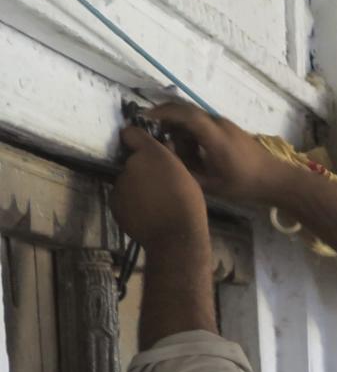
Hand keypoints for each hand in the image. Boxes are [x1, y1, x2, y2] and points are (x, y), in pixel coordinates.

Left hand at [110, 127, 208, 251]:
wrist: (175, 237)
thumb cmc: (188, 204)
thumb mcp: (187, 176)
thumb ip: (171, 159)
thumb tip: (165, 147)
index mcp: (150, 154)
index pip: (131, 133)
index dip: (136, 139)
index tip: (143, 147)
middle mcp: (129, 165)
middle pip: (129, 161)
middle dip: (140, 169)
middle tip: (158, 184)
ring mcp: (118, 184)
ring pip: (125, 180)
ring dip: (135, 187)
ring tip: (154, 203)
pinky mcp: (114, 202)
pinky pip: (122, 198)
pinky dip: (130, 203)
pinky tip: (146, 213)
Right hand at [148, 101, 289, 205]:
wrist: (277, 180)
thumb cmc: (246, 185)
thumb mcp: (213, 185)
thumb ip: (187, 172)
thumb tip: (165, 159)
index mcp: (216, 137)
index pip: (186, 114)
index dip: (163, 112)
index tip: (145, 117)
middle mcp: (220, 125)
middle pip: (188, 110)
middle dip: (166, 116)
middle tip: (151, 128)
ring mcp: (226, 124)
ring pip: (195, 116)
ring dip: (180, 124)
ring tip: (171, 143)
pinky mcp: (230, 128)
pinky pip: (205, 122)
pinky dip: (191, 128)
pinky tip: (188, 146)